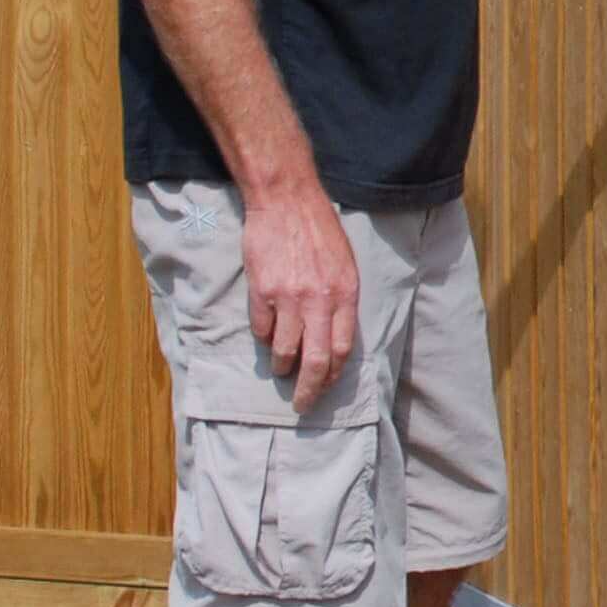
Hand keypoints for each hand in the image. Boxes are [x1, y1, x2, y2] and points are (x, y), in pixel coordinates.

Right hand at [243, 180, 358, 413]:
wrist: (286, 200)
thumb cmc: (319, 230)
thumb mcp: (344, 263)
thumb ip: (341, 299)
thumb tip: (333, 337)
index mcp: (345, 294)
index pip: (342, 349)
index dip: (333, 376)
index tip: (326, 387)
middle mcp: (319, 300)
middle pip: (316, 361)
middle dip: (309, 391)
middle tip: (302, 405)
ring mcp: (289, 297)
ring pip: (284, 350)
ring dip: (282, 366)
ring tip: (281, 369)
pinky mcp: (262, 291)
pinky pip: (261, 329)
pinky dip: (263, 338)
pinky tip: (266, 335)